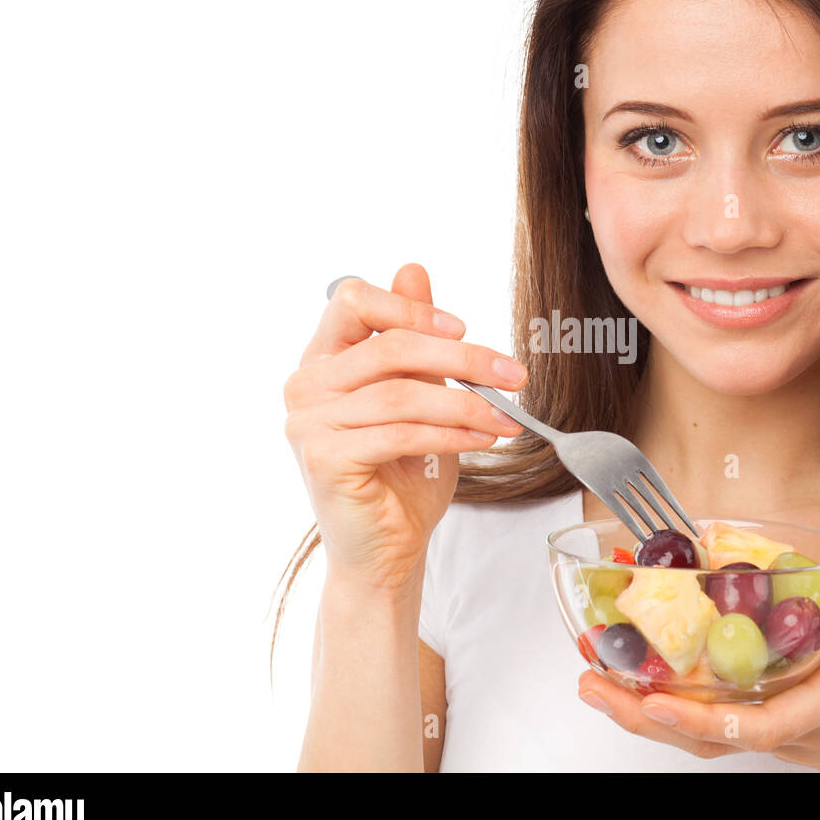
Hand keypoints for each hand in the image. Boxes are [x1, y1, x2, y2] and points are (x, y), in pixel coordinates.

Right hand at [282, 264, 525, 590]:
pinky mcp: (325, 459)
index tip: (464, 329)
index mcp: (322, 359)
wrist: (387, 548)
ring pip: (401, 393)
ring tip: (507, 418)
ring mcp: (309, 423)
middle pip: (388, 347)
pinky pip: (400, 433)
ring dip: (467, 404)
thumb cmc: (402, 474)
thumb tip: (414, 270)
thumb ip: (413, 339)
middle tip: (514, 374)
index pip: (351, 300)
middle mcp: (306, 385)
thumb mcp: (417, 395)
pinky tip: (484, 440)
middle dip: (463, 359)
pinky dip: (452, 434)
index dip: (409, 308)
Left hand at [577, 494, 819, 770]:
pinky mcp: (776, 737)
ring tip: (591, 683)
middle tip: (592, 682)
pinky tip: (634, 683)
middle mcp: (803, 728)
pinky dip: (670, 712)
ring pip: (707, 743)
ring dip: (645, 717)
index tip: (661, 698)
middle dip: (648, 716)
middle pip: (715, 739)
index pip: (771, 723)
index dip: (712, 719)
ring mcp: (785, 739)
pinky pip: (716, 733)